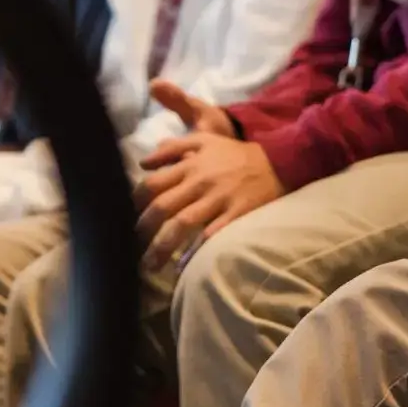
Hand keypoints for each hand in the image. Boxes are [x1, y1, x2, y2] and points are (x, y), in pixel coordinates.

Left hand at [135, 82, 274, 267]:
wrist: (277, 162)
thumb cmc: (235, 154)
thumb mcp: (204, 140)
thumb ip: (173, 148)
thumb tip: (144, 163)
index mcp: (190, 165)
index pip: (154, 183)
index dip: (136, 201)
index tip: (130, 216)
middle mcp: (200, 182)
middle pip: (163, 207)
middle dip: (144, 229)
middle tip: (134, 246)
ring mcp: (218, 199)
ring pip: (183, 223)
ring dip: (163, 246)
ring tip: (150, 264)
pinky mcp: (236, 214)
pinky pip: (212, 235)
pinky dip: (197, 251)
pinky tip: (184, 266)